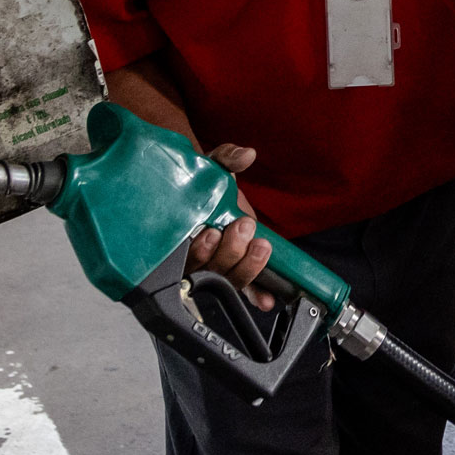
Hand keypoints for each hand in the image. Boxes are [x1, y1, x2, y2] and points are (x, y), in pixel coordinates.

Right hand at [186, 144, 275, 310]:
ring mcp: (218, 264)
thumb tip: (246, 155)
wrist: (211, 187)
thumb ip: (227, 157)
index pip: (187, 255)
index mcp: (187, 234)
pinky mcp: (236, 268)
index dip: (201, 251)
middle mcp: (200, 254)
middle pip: (210, 270)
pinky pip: (245, 289)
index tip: (213, 232)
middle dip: (229, 250)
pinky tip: (267, 299)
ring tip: (260, 245)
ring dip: (247, 266)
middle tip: (242, 226)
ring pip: (228, 280)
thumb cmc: (206, 181)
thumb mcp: (214, 165)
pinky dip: (256, 295)